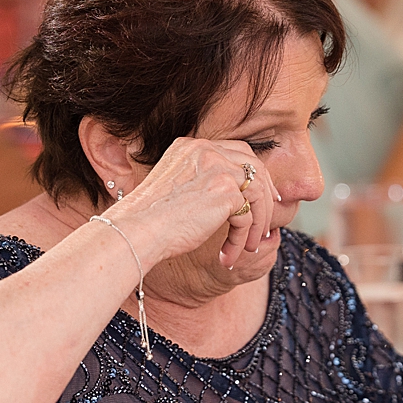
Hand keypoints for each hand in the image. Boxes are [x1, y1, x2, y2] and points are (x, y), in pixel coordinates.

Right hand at [108, 136, 278, 271]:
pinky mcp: (224, 190)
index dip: (255, 175)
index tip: (263, 198)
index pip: (237, 151)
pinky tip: (228, 257)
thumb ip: (200, 182)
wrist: (135, 232)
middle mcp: (205, 149)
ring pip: (257, 193)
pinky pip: (248, 217)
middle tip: (267, 224)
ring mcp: (216, 167)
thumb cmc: (148, 221)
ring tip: (247, 248)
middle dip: (266, 196)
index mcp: (191, 146)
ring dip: (257, 225)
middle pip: (254, 166)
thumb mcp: (176, 190)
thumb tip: (235, 197)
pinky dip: (242, 239)